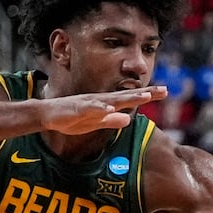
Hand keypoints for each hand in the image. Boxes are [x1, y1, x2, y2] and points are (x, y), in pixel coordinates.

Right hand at [37, 86, 166, 134]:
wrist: (48, 116)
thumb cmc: (71, 118)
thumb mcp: (96, 123)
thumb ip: (112, 121)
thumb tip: (128, 120)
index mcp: (106, 105)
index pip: (130, 99)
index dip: (147, 95)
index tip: (164, 91)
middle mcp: (101, 101)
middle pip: (127, 96)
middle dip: (145, 93)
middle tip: (164, 90)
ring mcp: (90, 103)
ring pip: (112, 100)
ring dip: (128, 98)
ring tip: (145, 96)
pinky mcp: (78, 109)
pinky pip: (91, 108)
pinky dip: (101, 108)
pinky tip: (110, 108)